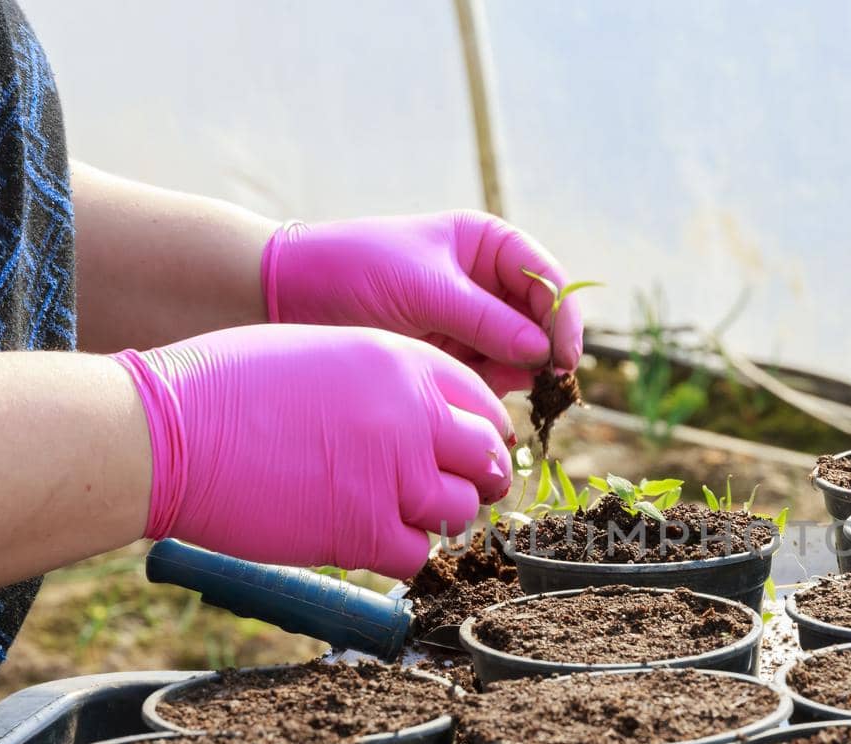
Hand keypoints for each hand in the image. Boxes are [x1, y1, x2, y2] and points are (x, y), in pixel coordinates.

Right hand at [113, 324, 511, 577]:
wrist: (166, 430)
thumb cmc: (224, 388)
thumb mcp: (322, 355)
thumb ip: (382, 385)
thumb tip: (419, 421)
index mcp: (402, 361)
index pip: (484, 404)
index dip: (482, 434)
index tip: (471, 452)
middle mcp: (411, 415)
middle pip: (486, 459)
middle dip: (474, 478)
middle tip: (446, 491)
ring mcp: (393, 475)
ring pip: (460, 511)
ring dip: (435, 519)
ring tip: (392, 513)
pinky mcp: (364, 530)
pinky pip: (416, 555)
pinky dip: (399, 555)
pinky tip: (365, 538)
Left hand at [261, 211, 583, 396]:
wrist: (287, 297)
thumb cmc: (353, 271)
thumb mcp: (423, 290)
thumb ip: (486, 320)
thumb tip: (542, 350)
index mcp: (486, 245)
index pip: (546, 279)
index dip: (563, 315)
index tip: (563, 355)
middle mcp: (486, 283)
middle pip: (541, 321)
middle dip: (543, 351)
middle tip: (543, 384)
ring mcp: (470, 323)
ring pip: (520, 356)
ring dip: (516, 374)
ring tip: (492, 384)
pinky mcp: (451, 357)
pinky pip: (490, 378)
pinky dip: (489, 389)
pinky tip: (470, 391)